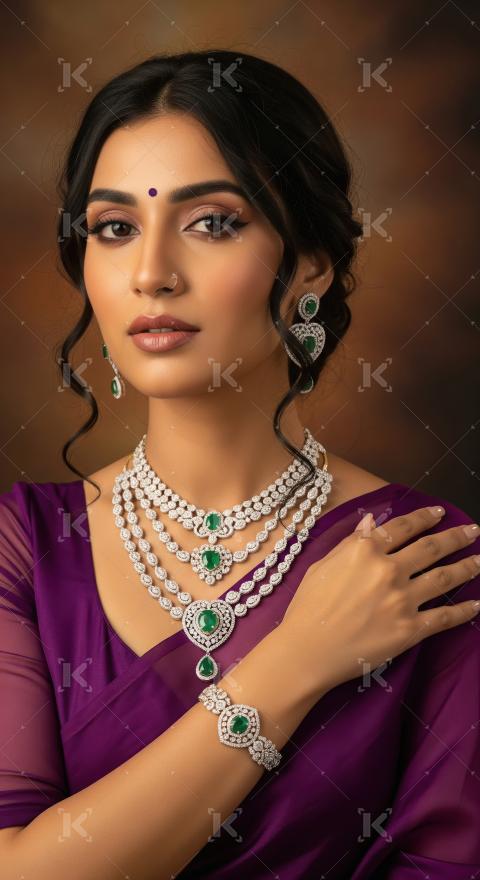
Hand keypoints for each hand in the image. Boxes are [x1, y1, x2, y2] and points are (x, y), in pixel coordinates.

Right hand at [280, 506, 479, 698]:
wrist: (307, 650)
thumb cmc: (307, 607)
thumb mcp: (323, 565)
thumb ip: (351, 543)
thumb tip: (372, 522)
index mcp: (366, 551)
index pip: (403, 527)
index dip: (424, 517)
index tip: (439, 513)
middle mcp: (388, 570)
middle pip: (431, 548)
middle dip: (455, 537)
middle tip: (473, 530)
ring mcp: (402, 600)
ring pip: (444, 578)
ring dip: (467, 566)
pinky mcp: (410, 630)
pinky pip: (444, 617)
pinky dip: (464, 610)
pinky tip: (477, 604)